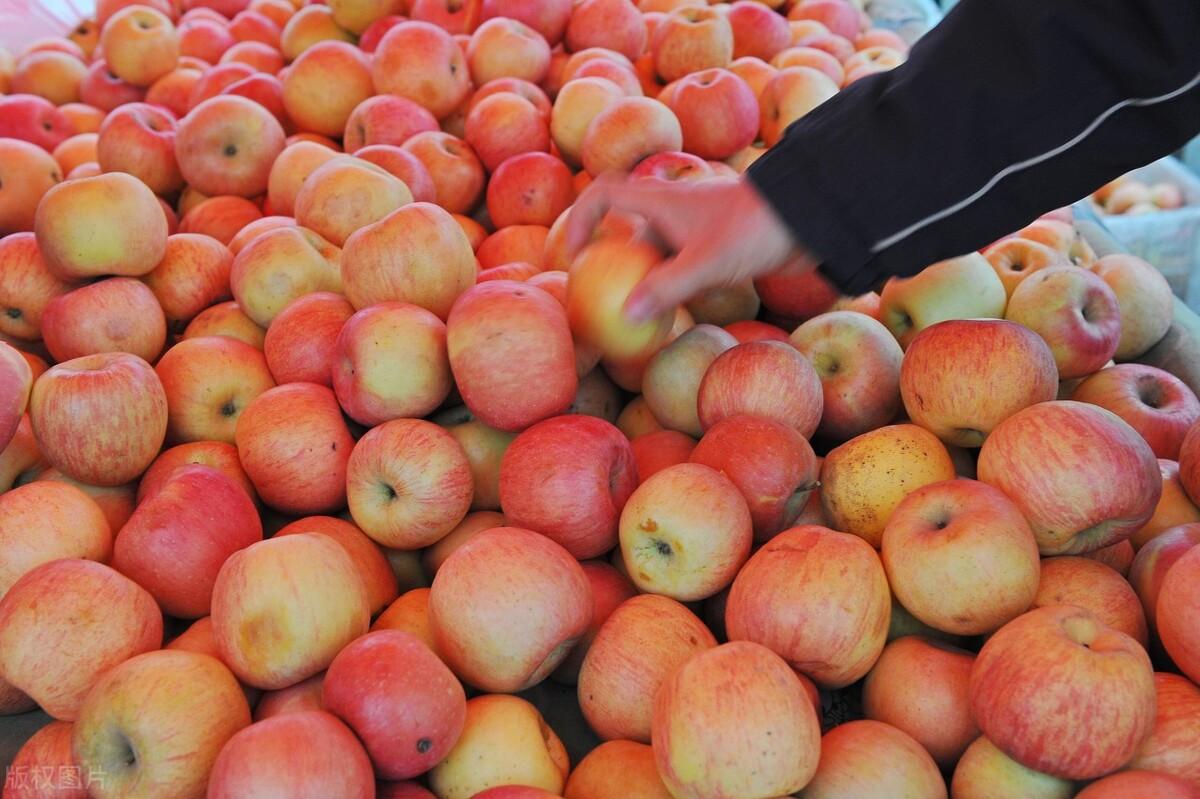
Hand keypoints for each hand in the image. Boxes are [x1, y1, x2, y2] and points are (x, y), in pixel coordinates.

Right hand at [565, 173, 814, 321]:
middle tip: (595, 297)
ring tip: (628, 316)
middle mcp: (673, 212)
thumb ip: (666, 289)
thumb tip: (625, 316)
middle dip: (608, 261)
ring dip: (640, 280)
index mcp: (661, 200)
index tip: (575, 254)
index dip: (581, 218)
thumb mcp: (707, 262)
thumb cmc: (754, 228)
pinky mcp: (715, 248)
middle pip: (626, 231)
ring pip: (654, 255)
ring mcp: (694, 231)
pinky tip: (667, 319)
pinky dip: (668, 290)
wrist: (809, 216)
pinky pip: (679, 270)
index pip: (605, 193)